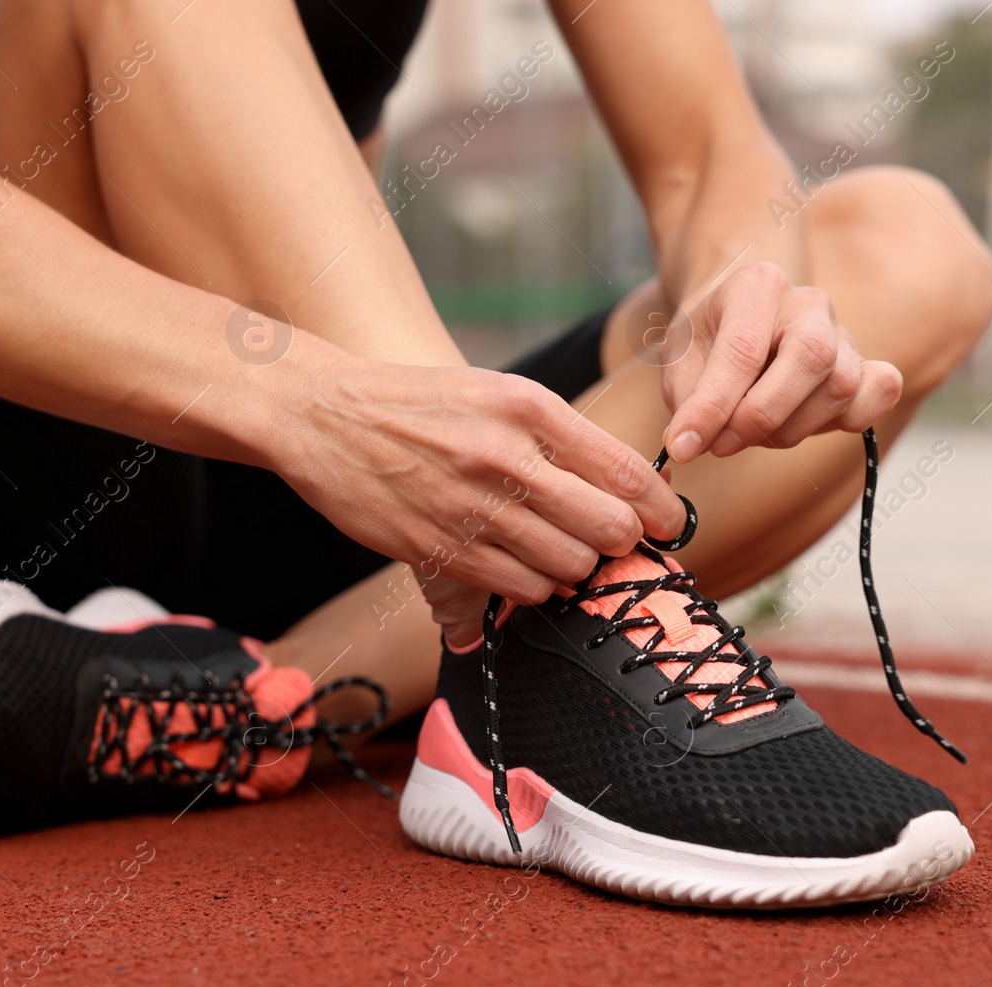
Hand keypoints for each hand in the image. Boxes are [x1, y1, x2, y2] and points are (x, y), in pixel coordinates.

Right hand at [276, 357, 685, 604]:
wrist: (324, 415)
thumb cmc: (417, 405)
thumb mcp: (496, 394)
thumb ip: (560, 439)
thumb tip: (624, 490)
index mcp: (530, 409)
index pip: (626, 473)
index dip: (662, 510)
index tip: (668, 525)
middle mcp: (507, 456)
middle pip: (608, 527)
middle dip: (619, 544)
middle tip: (609, 545)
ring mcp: (473, 506)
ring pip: (568, 566)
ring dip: (572, 569)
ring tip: (554, 553)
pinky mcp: (441, 548)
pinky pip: (519, 587)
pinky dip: (532, 587)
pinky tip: (519, 568)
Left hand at [660, 262, 902, 461]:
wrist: (736, 323)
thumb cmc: (707, 341)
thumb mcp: (679, 361)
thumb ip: (687, 400)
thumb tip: (689, 444)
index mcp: (758, 286)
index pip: (743, 350)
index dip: (714, 407)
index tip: (684, 445)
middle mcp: (809, 303)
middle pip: (812, 357)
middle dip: (763, 414)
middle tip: (723, 442)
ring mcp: (841, 333)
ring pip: (841, 385)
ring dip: (791, 428)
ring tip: (751, 433)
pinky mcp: (863, 365)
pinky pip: (879, 392)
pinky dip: (849, 420)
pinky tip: (803, 424)